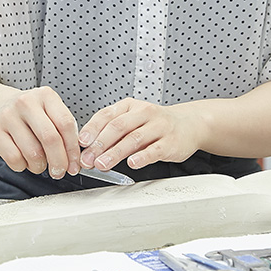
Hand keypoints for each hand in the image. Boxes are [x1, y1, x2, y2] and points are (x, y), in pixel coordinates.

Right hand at [0, 86, 81, 178]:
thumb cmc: (28, 113)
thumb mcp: (49, 112)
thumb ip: (63, 131)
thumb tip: (74, 159)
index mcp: (45, 96)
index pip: (66, 124)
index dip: (73, 149)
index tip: (74, 164)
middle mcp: (26, 102)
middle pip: (50, 139)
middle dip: (59, 161)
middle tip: (60, 171)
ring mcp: (7, 115)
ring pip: (32, 152)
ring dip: (40, 166)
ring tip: (39, 163)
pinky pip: (14, 158)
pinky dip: (22, 166)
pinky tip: (23, 160)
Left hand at [78, 99, 207, 170]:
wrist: (189, 124)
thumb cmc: (155, 123)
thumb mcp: (133, 120)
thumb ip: (113, 131)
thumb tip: (88, 147)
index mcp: (130, 106)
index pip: (107, 115)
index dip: (92, 129)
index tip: (81, 142)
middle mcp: (144, 113)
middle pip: (118, 127)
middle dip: (100, 144)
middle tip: (88, 158)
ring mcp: (158, 127)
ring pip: (134, 139)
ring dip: (115, 153)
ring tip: (102, 164)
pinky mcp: (171, 142)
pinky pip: (154, 150)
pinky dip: (142, 157)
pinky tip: (132, 163)